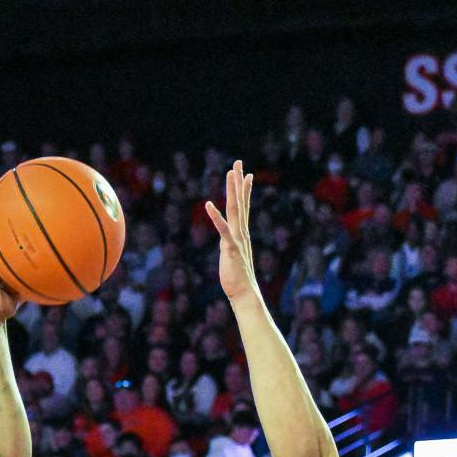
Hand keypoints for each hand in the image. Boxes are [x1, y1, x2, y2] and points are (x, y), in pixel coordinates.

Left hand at [204, 160, 261, 303]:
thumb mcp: (234, 258)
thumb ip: (232, 247)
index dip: (245, 190)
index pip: (244, 208)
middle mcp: (242, 233)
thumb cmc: (238, 279)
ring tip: (230, 173)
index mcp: (242, 234)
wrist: (245, 294)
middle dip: (239, 182)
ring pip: (235, 210)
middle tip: (239, 163)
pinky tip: (209, 204)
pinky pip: (222, 229)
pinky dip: (215, 216)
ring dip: (233, 191)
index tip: (247, 174)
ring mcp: (237, 239)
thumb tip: (230, 243)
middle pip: (241, 202)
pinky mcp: (230, 248)